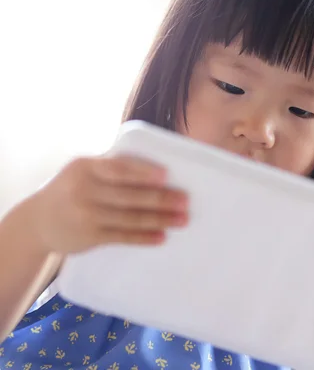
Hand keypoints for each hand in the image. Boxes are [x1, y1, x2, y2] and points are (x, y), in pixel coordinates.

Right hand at [20, 156, 187, 253]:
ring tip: (182, 220)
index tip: (166, 176)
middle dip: (161, 198)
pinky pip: (123, 237)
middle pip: (130, 195)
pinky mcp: (90, 236)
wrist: (37, 222)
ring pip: (130, 217)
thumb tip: (156, 172)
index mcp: (85, 167)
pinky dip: (144, 237)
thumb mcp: (82, 172)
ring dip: (159, 219)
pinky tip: (161, 237)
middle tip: (185, 201)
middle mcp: (84, 190)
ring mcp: (87, 214)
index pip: (119, 169)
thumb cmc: (71, 190)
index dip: (144, 172)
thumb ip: (110, 168)